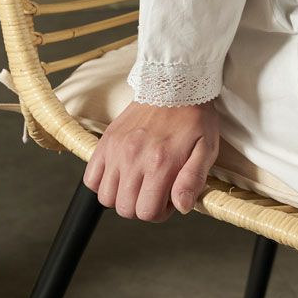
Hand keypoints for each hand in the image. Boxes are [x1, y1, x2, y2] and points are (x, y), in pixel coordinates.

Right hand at [83, 100, 219, 221]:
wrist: (175, 85)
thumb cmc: (194, 118)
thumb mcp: (206, 149)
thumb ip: (193, 180)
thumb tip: (182, 207)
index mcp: (160, 164)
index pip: (147, 212)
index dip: (159, 212)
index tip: (167, 198)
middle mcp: (134, 158)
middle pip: (125, 209)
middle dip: (141, 207)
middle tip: (154, 191)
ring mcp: (116, 150)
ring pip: (105, 197)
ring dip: (121, 197)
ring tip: (138, 183)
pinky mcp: (106, 142)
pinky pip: (91, 178)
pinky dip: (102, 183)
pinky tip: (120, 175)